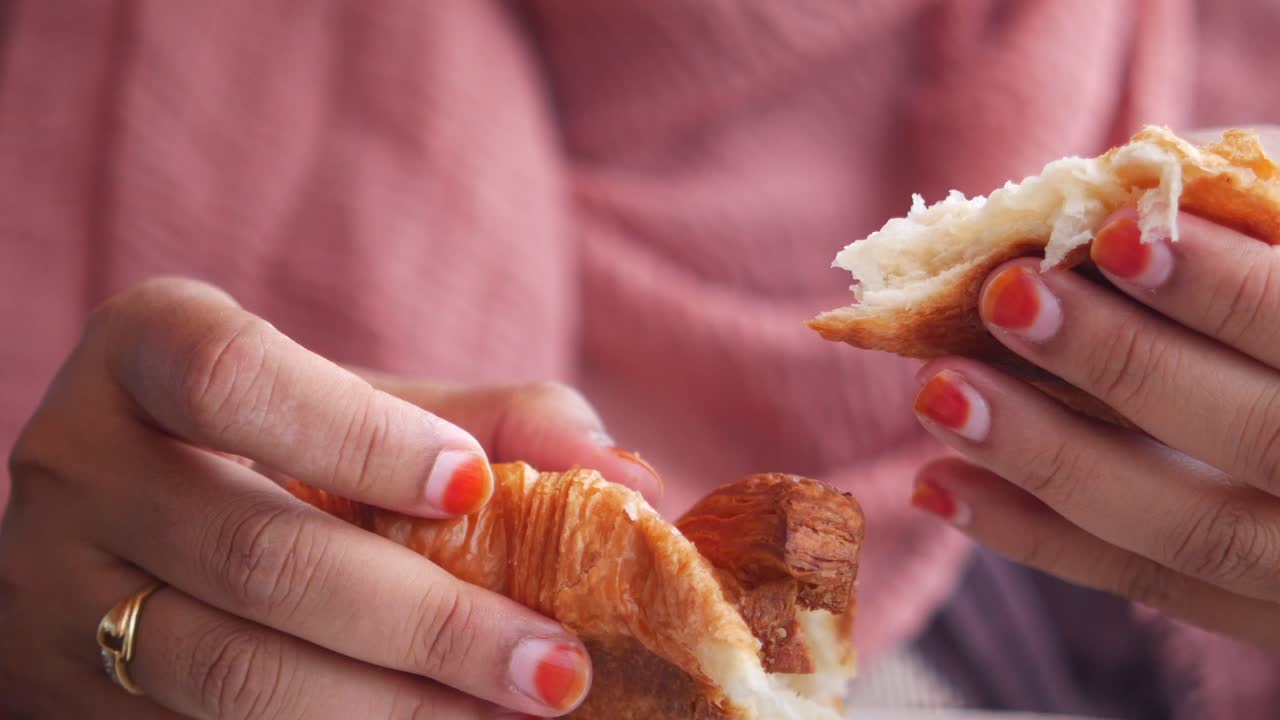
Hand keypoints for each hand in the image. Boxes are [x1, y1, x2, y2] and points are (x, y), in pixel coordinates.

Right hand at [0, 277, 656, 718]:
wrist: (128, 533)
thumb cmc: (273, 444)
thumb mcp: (358, 407)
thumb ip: (489, 422)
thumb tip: (631, 479)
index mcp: (145, 352)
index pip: (233, 377)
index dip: (359, 436)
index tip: (476, 489)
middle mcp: (81, 467)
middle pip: (258, 554)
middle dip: (428, 623)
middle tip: (557, 669)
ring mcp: (57, 595)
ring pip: (234, 673)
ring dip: (396, 709)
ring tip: (516, 715)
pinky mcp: (71, 697)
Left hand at [909, 129, 1279, 648]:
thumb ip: (1247, 207)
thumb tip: (1103, 187)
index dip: (1227, 291)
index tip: (1117, 233)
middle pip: (1263, 439)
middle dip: (1125, 364)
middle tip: (1007, 299)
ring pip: (1191, 531)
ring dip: (1048, 459)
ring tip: (940, 393)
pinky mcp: (1261, 613)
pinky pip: (1146, 581)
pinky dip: (1036, 535)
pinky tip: (942, 485)